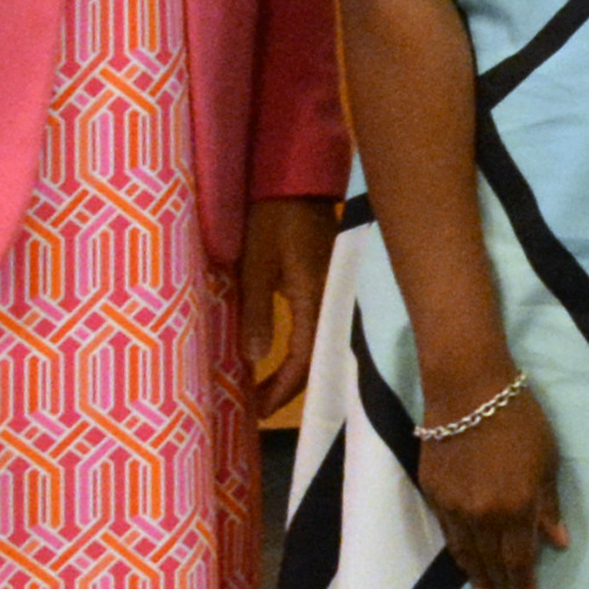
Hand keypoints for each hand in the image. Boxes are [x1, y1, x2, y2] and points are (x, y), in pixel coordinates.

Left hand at [238, 195, 335, 426]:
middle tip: (257, 407)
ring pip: (319, 345)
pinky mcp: (328, 284)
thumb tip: (255, 360)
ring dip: (294, 371)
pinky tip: (281, 356)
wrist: (296, 179)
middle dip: (288, 388)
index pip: (304, 359)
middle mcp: (332, 301)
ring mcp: (333, 292)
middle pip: (316, 359)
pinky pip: (318, 327)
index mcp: (316, 298)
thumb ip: (257, 311)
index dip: (281, 389)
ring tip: (266, 388)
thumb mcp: (256, 263)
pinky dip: (300, 349)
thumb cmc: (271, 217)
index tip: (256, 409)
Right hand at [415, 376, 566, 588]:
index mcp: (517, 508)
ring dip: (477, 576)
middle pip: (492, 562)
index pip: (519, 560)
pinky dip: (458, 552)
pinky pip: (448, 533)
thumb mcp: (547, 462)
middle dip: (502, 587)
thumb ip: (548, 506)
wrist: (468, 390)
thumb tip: (557, 542)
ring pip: (466, 553)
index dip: (522, 584)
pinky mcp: (433, 494)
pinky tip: (464, 560)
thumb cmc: (519, 420)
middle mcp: (483, 516)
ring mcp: (454, 507)